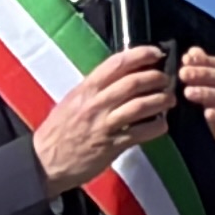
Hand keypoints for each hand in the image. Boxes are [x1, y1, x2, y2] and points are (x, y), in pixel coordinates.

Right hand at [33, 45, 176, 191]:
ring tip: (169, 100)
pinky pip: (140, 133)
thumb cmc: (59, 131)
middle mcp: (95, 103)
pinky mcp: (111, 145)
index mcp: (86, 89)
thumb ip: (95, 88)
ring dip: (160, 100)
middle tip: (167, 79)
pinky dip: (156, 127)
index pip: (116, 63)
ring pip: (139, 106)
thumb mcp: (72, 101)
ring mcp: (104, 124)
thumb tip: (120, 76)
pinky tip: (162, 125)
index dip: (140, 54)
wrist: (45, 161)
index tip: (155, 52)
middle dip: (156, 78)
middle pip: (133, 82)